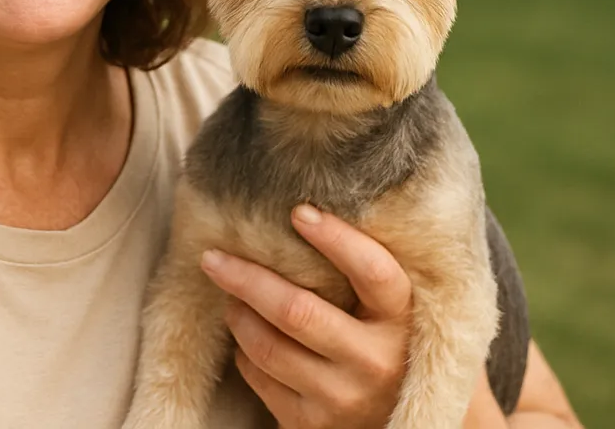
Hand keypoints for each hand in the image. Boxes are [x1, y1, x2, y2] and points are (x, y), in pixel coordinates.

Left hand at [201, 203, 411, 428]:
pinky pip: (261, 378)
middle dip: (246, 278)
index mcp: (401, 320)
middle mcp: (377, 363)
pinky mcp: (315, 425)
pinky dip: (244, 351)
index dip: (336, 239)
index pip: (373, 272)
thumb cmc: (382, 339)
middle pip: (297, 311)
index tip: (298, 211)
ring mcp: (345, 399)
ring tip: (230, 295)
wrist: (394, 418)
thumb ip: (359, 268)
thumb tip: (300, 208)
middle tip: (213, 256)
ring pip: (269, 347)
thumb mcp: (387, 306)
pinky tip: (247, 332)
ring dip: (239, 314)